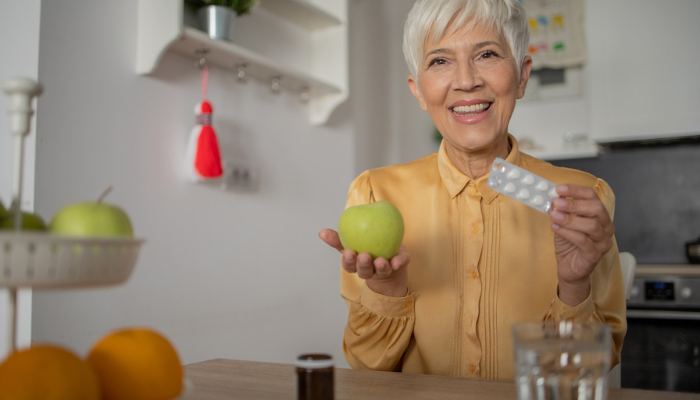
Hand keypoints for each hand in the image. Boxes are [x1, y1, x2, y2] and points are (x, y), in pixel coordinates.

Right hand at [319, 229, 409, 296]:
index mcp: (357, 265)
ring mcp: (385, 270)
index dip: (349, 261)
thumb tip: (321, 232)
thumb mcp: (350, 242)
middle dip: (363, 265)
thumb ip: (337, 239)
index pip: (349, 265)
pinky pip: (399, 263)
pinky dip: (398, 262)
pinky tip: (397, 260)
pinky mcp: (399, 264)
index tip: (349, 253)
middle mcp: (370, 270)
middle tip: (364, 256)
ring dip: (381, 267)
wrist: (390, 256)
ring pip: (381, 271)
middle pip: (364, 271)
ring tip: (380, 261)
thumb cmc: (366, 248)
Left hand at [549, 184, 614, 305]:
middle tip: (557, 202)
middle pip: (596, 209)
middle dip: (575, 203)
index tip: (559, 189)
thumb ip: (559, 210)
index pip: (592, 196)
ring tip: (554, 215)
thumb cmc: (568, 243)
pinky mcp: (595, 254)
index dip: (576, 190)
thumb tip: (551, 197)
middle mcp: (605, 226)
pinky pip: (583, 241)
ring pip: (591, 225)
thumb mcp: (562, 222)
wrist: (569, 268)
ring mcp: (603, 241)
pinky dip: (568, 233)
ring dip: (570, 219)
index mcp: (598, 215)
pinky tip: (555, 228)